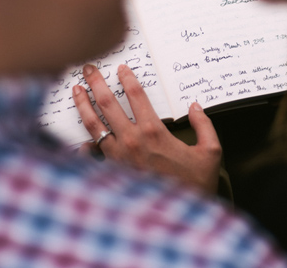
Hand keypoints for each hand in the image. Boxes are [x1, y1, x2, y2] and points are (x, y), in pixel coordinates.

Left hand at [74, 64, 222, 192]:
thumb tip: (194, 106)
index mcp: (154, 132)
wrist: (178, 218)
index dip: (127, 78)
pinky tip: (78, 139)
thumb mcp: (211, 153)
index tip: (121, 68)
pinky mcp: (111, 172)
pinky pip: (90, 156)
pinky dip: (82, 147)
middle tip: (87, 67)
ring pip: (93, 125)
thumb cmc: (195, 185)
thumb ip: (204, 125)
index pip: (136, 95)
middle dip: (95, 82)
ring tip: (76, 90)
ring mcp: (117, 157)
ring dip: (82, 105)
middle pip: (107, 104)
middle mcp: (131, 141)